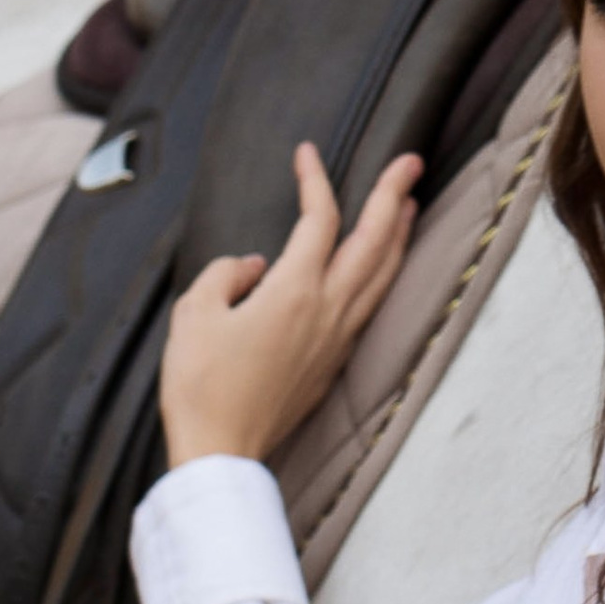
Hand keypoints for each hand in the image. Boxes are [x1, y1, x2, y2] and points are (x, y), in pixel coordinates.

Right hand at [161, 145, 421, 469]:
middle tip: (410, 161)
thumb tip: (254, 266)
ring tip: (409, 204)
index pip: (318, 220)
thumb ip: (225, 274)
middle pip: (374, 241)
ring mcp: (337, 339)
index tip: (307, 154)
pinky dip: (384, 275)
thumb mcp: (194, 313)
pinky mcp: (334, 363)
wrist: (221, 450)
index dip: (315, 181)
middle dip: (394, 194)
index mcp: (294, 292)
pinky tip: (381, 268)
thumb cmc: (200, 385)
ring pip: (383, 275)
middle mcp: (328, 311)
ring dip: (399, 234)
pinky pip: (371, 306)